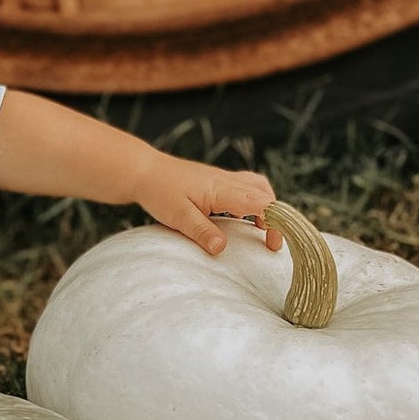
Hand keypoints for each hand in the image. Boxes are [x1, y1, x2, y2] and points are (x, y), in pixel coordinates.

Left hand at [129, 152, 281, 255]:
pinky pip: (244, 187)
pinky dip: (252, 201)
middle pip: (265, 194)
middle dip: (276, 217)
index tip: (274, 244)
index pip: (262, 203)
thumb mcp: (178, 216)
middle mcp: (227, 181)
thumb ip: (201, 231)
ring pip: (257, 188)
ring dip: (265, 207)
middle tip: (271, 243)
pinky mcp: (216, 181)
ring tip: (261, 230)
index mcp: (223, 189)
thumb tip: (222, 248)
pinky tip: (242, 218)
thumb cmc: (158, 191)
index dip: (275, 222)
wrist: (142, 171)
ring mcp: (222, 179)